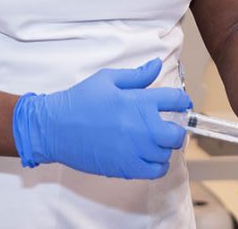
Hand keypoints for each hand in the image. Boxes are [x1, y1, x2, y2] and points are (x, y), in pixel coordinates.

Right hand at [12, 57, 190, 178]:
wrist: (55, 127)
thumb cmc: (79, 101)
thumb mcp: (107, 79)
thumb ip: (136, 75)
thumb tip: (157, 65)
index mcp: (138, 101)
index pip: (175, 101)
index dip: (182, 102)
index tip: (181, 104)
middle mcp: (141, 127)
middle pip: (176, 133)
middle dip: (176, 129)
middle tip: (167, 127)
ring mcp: (135, 150)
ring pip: (166, 154)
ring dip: (164, 147)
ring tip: (153, 142)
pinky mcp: (126, 167)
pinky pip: (155, 171)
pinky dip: (157, 165)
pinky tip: (148, 157)